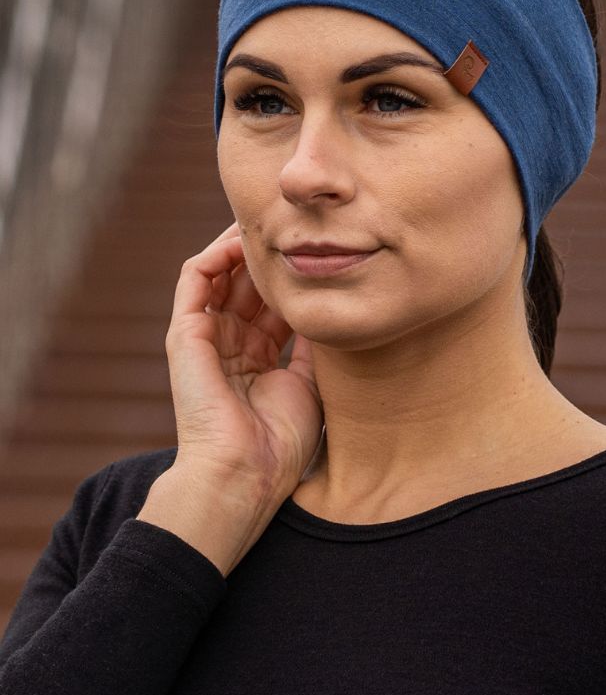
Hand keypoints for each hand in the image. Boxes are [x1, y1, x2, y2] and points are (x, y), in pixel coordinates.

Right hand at [142, 223, 322, 567]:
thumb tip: (332, 310)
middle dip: (270, 254)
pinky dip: (216, 253)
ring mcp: (205, 338)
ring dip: (242, 245)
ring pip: (221, 273)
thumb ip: (314, 347)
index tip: (320, 249)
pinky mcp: (184, 334)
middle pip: (248, 283)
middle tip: (297, 223)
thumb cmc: (280, 444)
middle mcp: (229, 344)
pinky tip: (243, 239)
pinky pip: (195, 278)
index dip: (294, 275)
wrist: (244, 474)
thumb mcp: (309, 384)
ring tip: (270, 220)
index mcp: (257, 358)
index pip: (273, 303)